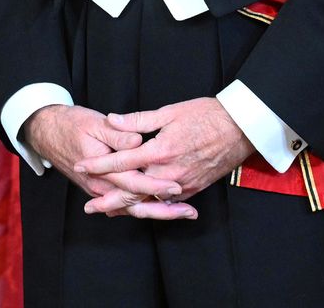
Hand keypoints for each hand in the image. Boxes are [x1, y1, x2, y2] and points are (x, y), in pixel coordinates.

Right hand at [20, 105, 191, 219]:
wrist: (46, 132)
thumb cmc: (71, 125)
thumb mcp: (94, 124)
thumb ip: (118, 134)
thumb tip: (138, 141)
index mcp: (101, 170)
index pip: (133, 183)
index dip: (156, 186)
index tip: (178, 186)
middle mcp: (101, 186)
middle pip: (136, 204)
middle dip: (164, 209)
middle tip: (189, 212)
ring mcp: (101, 190)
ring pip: (133, 207)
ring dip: (159, 210)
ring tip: (185, 212)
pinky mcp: (103, 188)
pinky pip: (126, 203)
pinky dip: (146, 207)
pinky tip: (165, 206)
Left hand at [75, 98, 252, 216]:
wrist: (241, 127)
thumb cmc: (206, 115)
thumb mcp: (169, 112)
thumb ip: (138, 120)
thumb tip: (112, 119)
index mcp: (161, 150)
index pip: (122, 161)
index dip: (99, 165)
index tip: (81, 167)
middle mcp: (170, 172)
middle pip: (133, 191)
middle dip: (109, 199)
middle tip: (89, 207)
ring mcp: (183, 183)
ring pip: (150, 200)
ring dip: (129, 206)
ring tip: (110, 211)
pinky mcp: (195, 188)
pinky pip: (169, 201)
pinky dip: (152, 206)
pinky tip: (141, 208)